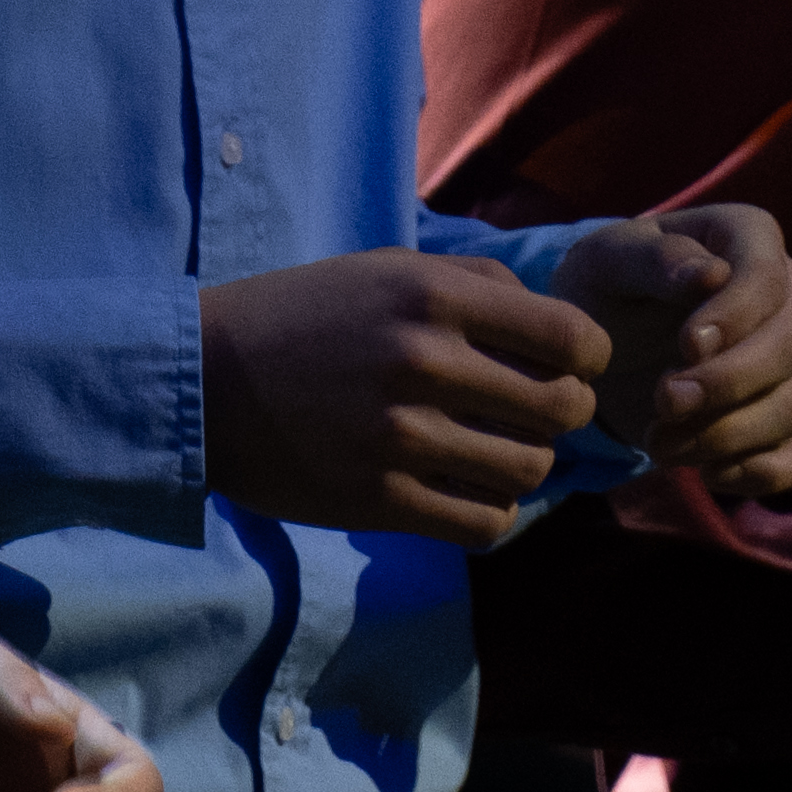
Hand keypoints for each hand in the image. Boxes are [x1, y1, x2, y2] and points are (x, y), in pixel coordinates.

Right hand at [205, 251, 610, 541]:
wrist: (202, 381)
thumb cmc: (302, 315)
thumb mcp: (385, 268)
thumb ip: (474, 282)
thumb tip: (556, 319)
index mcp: (433, 296)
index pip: (569, 336)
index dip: (589, 357)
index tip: (574, 366)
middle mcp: (425, 363)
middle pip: (561, 409)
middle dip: (563, 413)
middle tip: (536, 414)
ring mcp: (401, 438)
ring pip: (530, 470)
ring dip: (527, 465)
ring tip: (498, 452)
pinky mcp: (378, 501)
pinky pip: (484, 523)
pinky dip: (491, 512)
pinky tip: (468, 491)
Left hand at [552, 205, 791, 494]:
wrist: (608, 341)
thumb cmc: (609, 286)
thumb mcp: (607, 261)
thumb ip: (654, 259)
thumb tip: (712, 274)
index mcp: (750, 239)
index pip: (767, 279)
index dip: (735, 317)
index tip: (686, 347)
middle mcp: (788, 299)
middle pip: (788, 348)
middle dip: (726, 384)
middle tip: (663, 403)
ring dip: (725, 435)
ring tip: (658, 442)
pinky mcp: (789, 419)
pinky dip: (760, 473)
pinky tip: (707, 472)